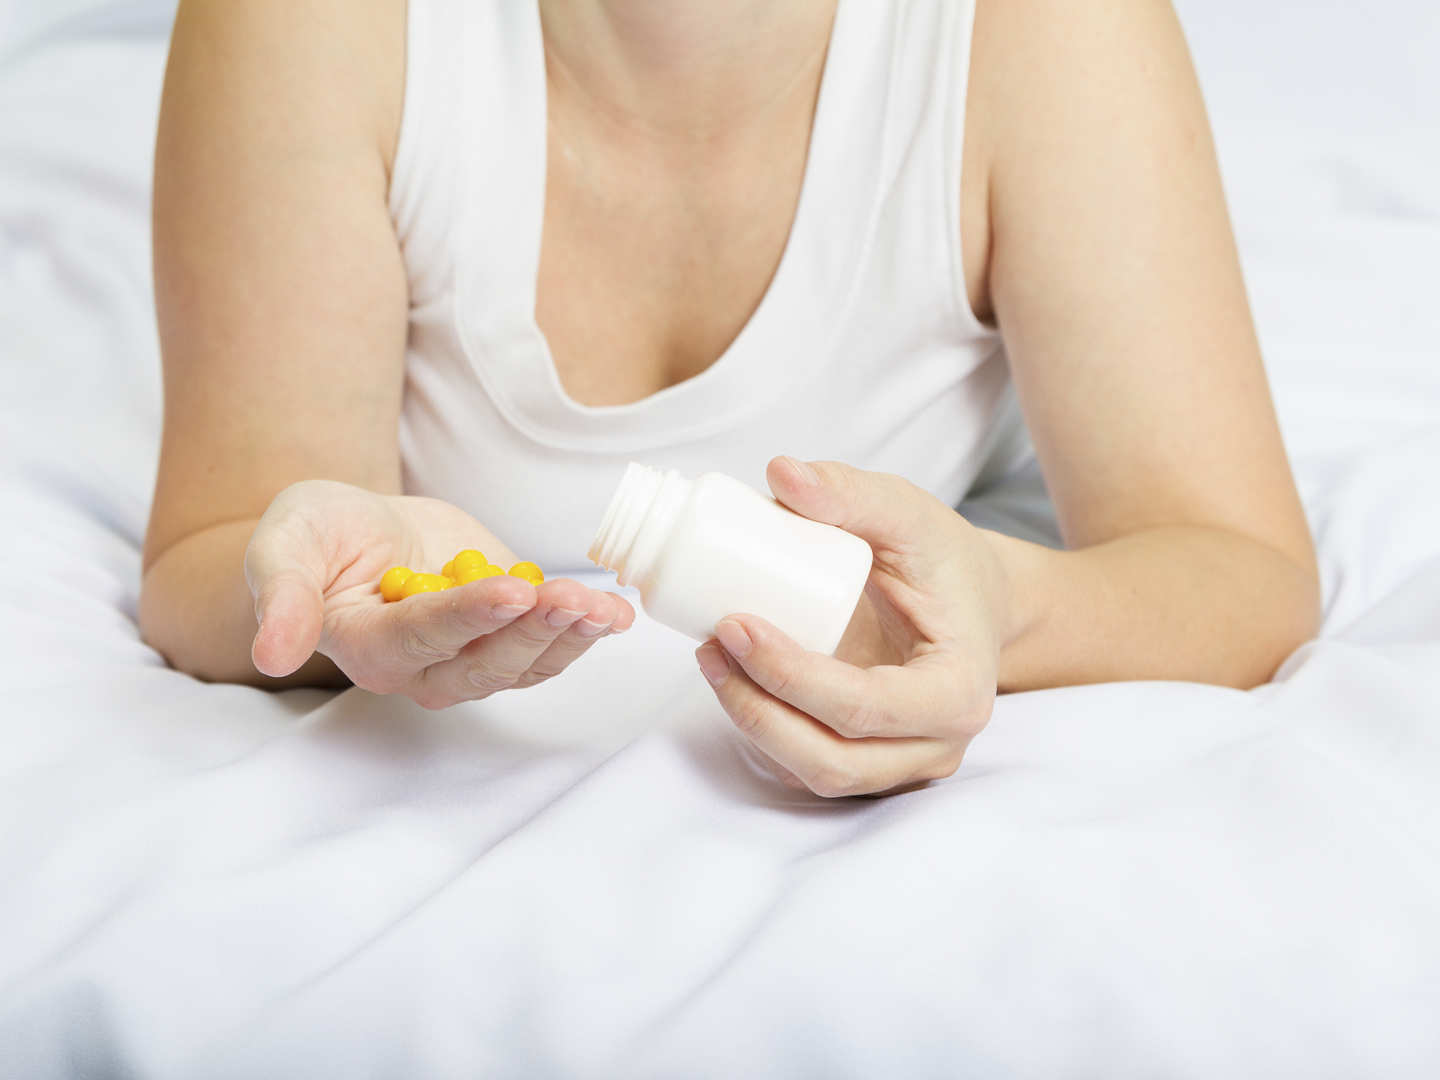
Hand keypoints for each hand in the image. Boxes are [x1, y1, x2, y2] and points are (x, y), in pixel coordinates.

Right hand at [245, 480, 634, 706]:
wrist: (357, 531)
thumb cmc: (315, 537)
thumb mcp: (283, 546)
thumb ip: (282, 595)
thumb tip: (272, 653)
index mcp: (367, 647)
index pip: (421, 638)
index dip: (466, 618)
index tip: (509, 591)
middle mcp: (423, 668)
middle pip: (485, 666)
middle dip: (532, 633)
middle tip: (571, 599)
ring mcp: (471, 655)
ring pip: (526, 664)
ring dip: (569, 636)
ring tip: (605, 609)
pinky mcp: (508, 632)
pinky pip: (551, 645)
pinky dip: (586, 629)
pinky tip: (616, 611)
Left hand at [694, 457, 1009, 796]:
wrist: (974, 601)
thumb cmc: (945, 560)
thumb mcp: (909, 514)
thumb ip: (851, 491)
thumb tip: (781, 473)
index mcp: (958, 691)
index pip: (863, 707)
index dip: (790, 677)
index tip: (736, 623)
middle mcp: (936, 745)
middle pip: (833, 759)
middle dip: (757, 708)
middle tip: (711, 643)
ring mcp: (903, 765)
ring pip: (814, 774)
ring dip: (750, 723)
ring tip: (710, 656)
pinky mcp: (871, 765)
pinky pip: (807, 770)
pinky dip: (761, 734)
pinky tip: (731, 681)